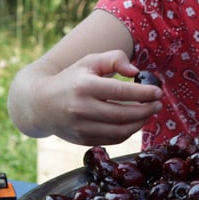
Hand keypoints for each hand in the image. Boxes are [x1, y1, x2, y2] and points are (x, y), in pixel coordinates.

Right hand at [15, 49, 162, 145]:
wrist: (40, 103)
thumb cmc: (71, 79)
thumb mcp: (89, 61)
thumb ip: (114, 59)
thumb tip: (135, 72)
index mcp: (84, 86)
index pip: (120, 92)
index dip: (144, 93)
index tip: (158, 92)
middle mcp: (81, 108)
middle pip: (123, 114)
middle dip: (146, 110)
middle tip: (158, 104)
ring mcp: (81, 127)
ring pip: (120, 130)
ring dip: (140, 123)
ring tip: (148, 113)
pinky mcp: (83, 140)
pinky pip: (113, 139)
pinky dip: (127, 132)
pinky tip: (134, 122)